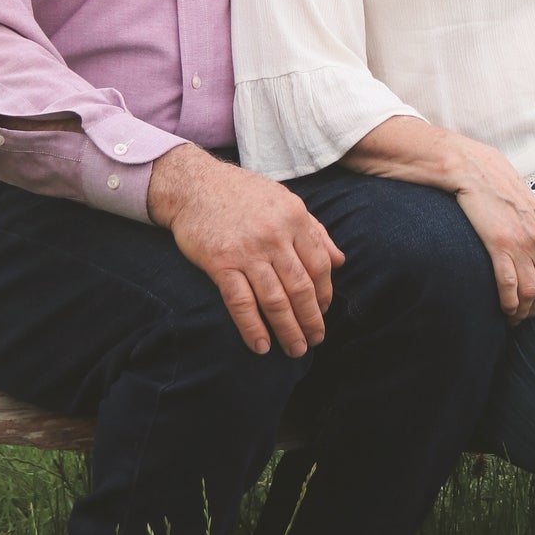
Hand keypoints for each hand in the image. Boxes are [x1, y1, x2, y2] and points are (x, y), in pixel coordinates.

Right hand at [147, 145, 343, 357]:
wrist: (194, 184)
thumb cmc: (243, 194)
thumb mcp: (285, 202)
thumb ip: (314, 231)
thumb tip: (340, 261)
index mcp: (295, 218)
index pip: (320, 265)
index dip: (325, 294)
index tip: (323, 312)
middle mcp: (274, 235)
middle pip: (301, 288)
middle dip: (311, 320)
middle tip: (314, 340)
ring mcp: (247, 251)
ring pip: (275, 300)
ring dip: (288, 330)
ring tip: (295, 350)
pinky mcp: (220, 263)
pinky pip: (241, 302)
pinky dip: (252, 327)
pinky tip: (261, 346)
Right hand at [450, 139, 534, 323]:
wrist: (477, 170)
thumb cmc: (499, 190)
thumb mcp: (529, 210)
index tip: (532, 304)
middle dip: (534, 309)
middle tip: (522, 318)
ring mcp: (524, 243)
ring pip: (530, 292)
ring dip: (521, 311)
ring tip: (512, 319)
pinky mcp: (501, 245)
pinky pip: (510, 285)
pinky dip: (508, 304)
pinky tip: (503, 310)